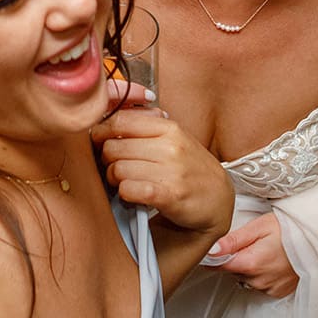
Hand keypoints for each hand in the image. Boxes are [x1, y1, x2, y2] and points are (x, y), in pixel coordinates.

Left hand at [92, 105, 233, 240]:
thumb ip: (146, 127)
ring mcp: (171, 171)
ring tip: (126, 184)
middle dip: (107, 160)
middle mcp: (171, 146)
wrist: (219, 200)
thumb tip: (108, 117)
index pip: (120, 120)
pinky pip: (129, 189)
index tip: (99, 142)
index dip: (101, 132)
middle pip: (113, 147)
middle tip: (114, 169)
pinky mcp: (169, 195)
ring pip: (117, 170)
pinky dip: (125, 194)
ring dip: (115, 181)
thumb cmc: (191, 169)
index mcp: (169, 128)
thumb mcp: (175, 139)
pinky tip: (132, 195)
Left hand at [208, 211, 297, 297]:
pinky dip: (262, 275)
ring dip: (249, 268)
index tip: (214, 250)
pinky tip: (272, 262)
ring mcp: (269, 288)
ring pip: (246, 279)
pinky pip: (261, 285)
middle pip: (233, 271)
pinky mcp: (278, 292)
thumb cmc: (291, 230)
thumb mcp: (260, 227)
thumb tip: (211, 249)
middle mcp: (258, 280)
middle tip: (251, 243)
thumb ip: (233, 240)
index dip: (214, 257)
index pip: (219, 266)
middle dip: (236, 259)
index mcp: (250, 263)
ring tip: (265, 251)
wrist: (317, 241)